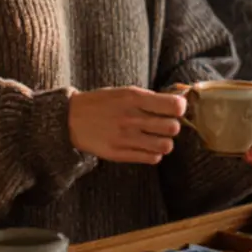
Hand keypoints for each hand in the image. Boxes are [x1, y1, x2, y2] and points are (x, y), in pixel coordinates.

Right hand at [67, 86, 185, 164]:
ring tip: (156, 138)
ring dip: (164, 142)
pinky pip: (151, 159)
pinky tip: (146, 147)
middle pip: (172, 128)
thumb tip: (178, 104)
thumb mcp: (125, 92)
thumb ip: (149, 99)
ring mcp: (126, 138)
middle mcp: (132, 118)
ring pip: (165, 146)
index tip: (174, 109)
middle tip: (164, 124)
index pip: (174, 106)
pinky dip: (154, 154)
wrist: (71, 120)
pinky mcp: (120, 154)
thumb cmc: (102, 103)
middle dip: (172, 126)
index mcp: (134, 98)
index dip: (179, 108)